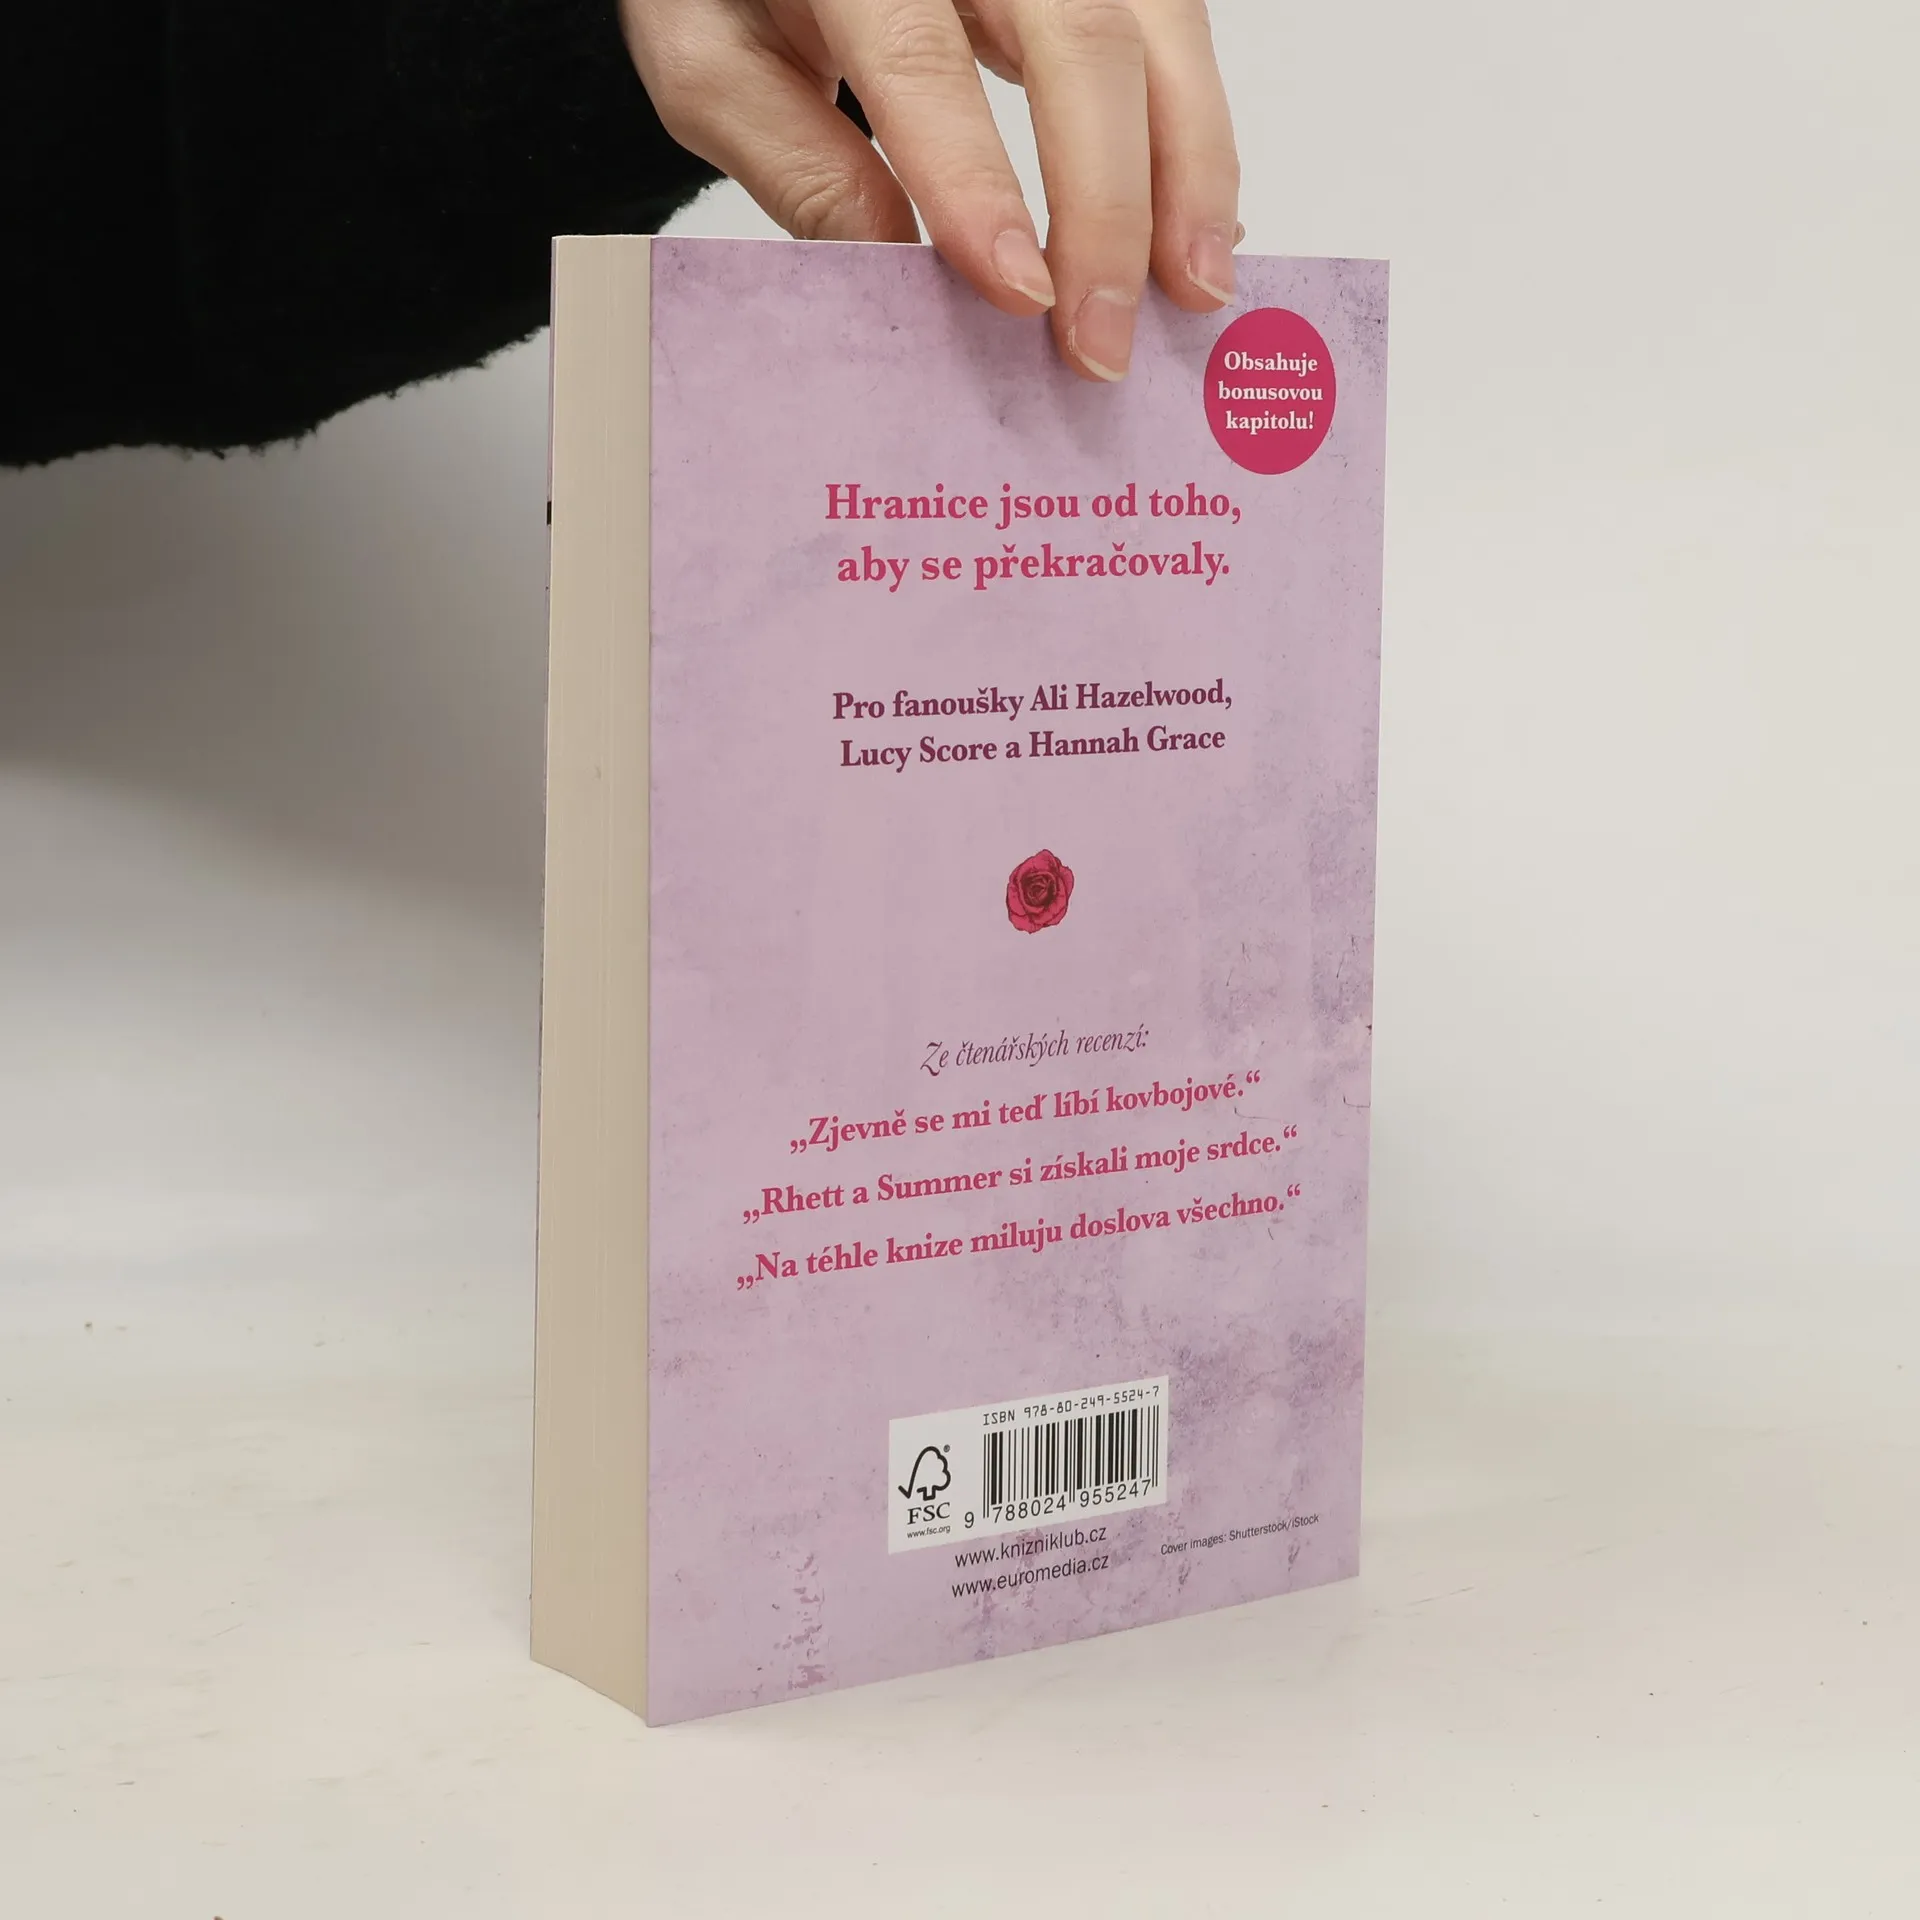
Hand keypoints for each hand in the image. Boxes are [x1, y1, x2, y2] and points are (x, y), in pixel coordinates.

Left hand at [618, 0, 1238, 379]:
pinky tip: (1200, 231)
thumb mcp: (713, 59)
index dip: (978, 183)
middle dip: (1108, 205)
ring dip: (1191, 172)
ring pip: (1157, 26)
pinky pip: (1172, 31)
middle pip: (1078, 37)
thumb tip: (902, 279)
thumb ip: (796, 163)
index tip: (1019, 294)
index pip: (922, 62)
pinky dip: (1197, 140)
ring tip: (1194, 294)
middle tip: (1104, 341)